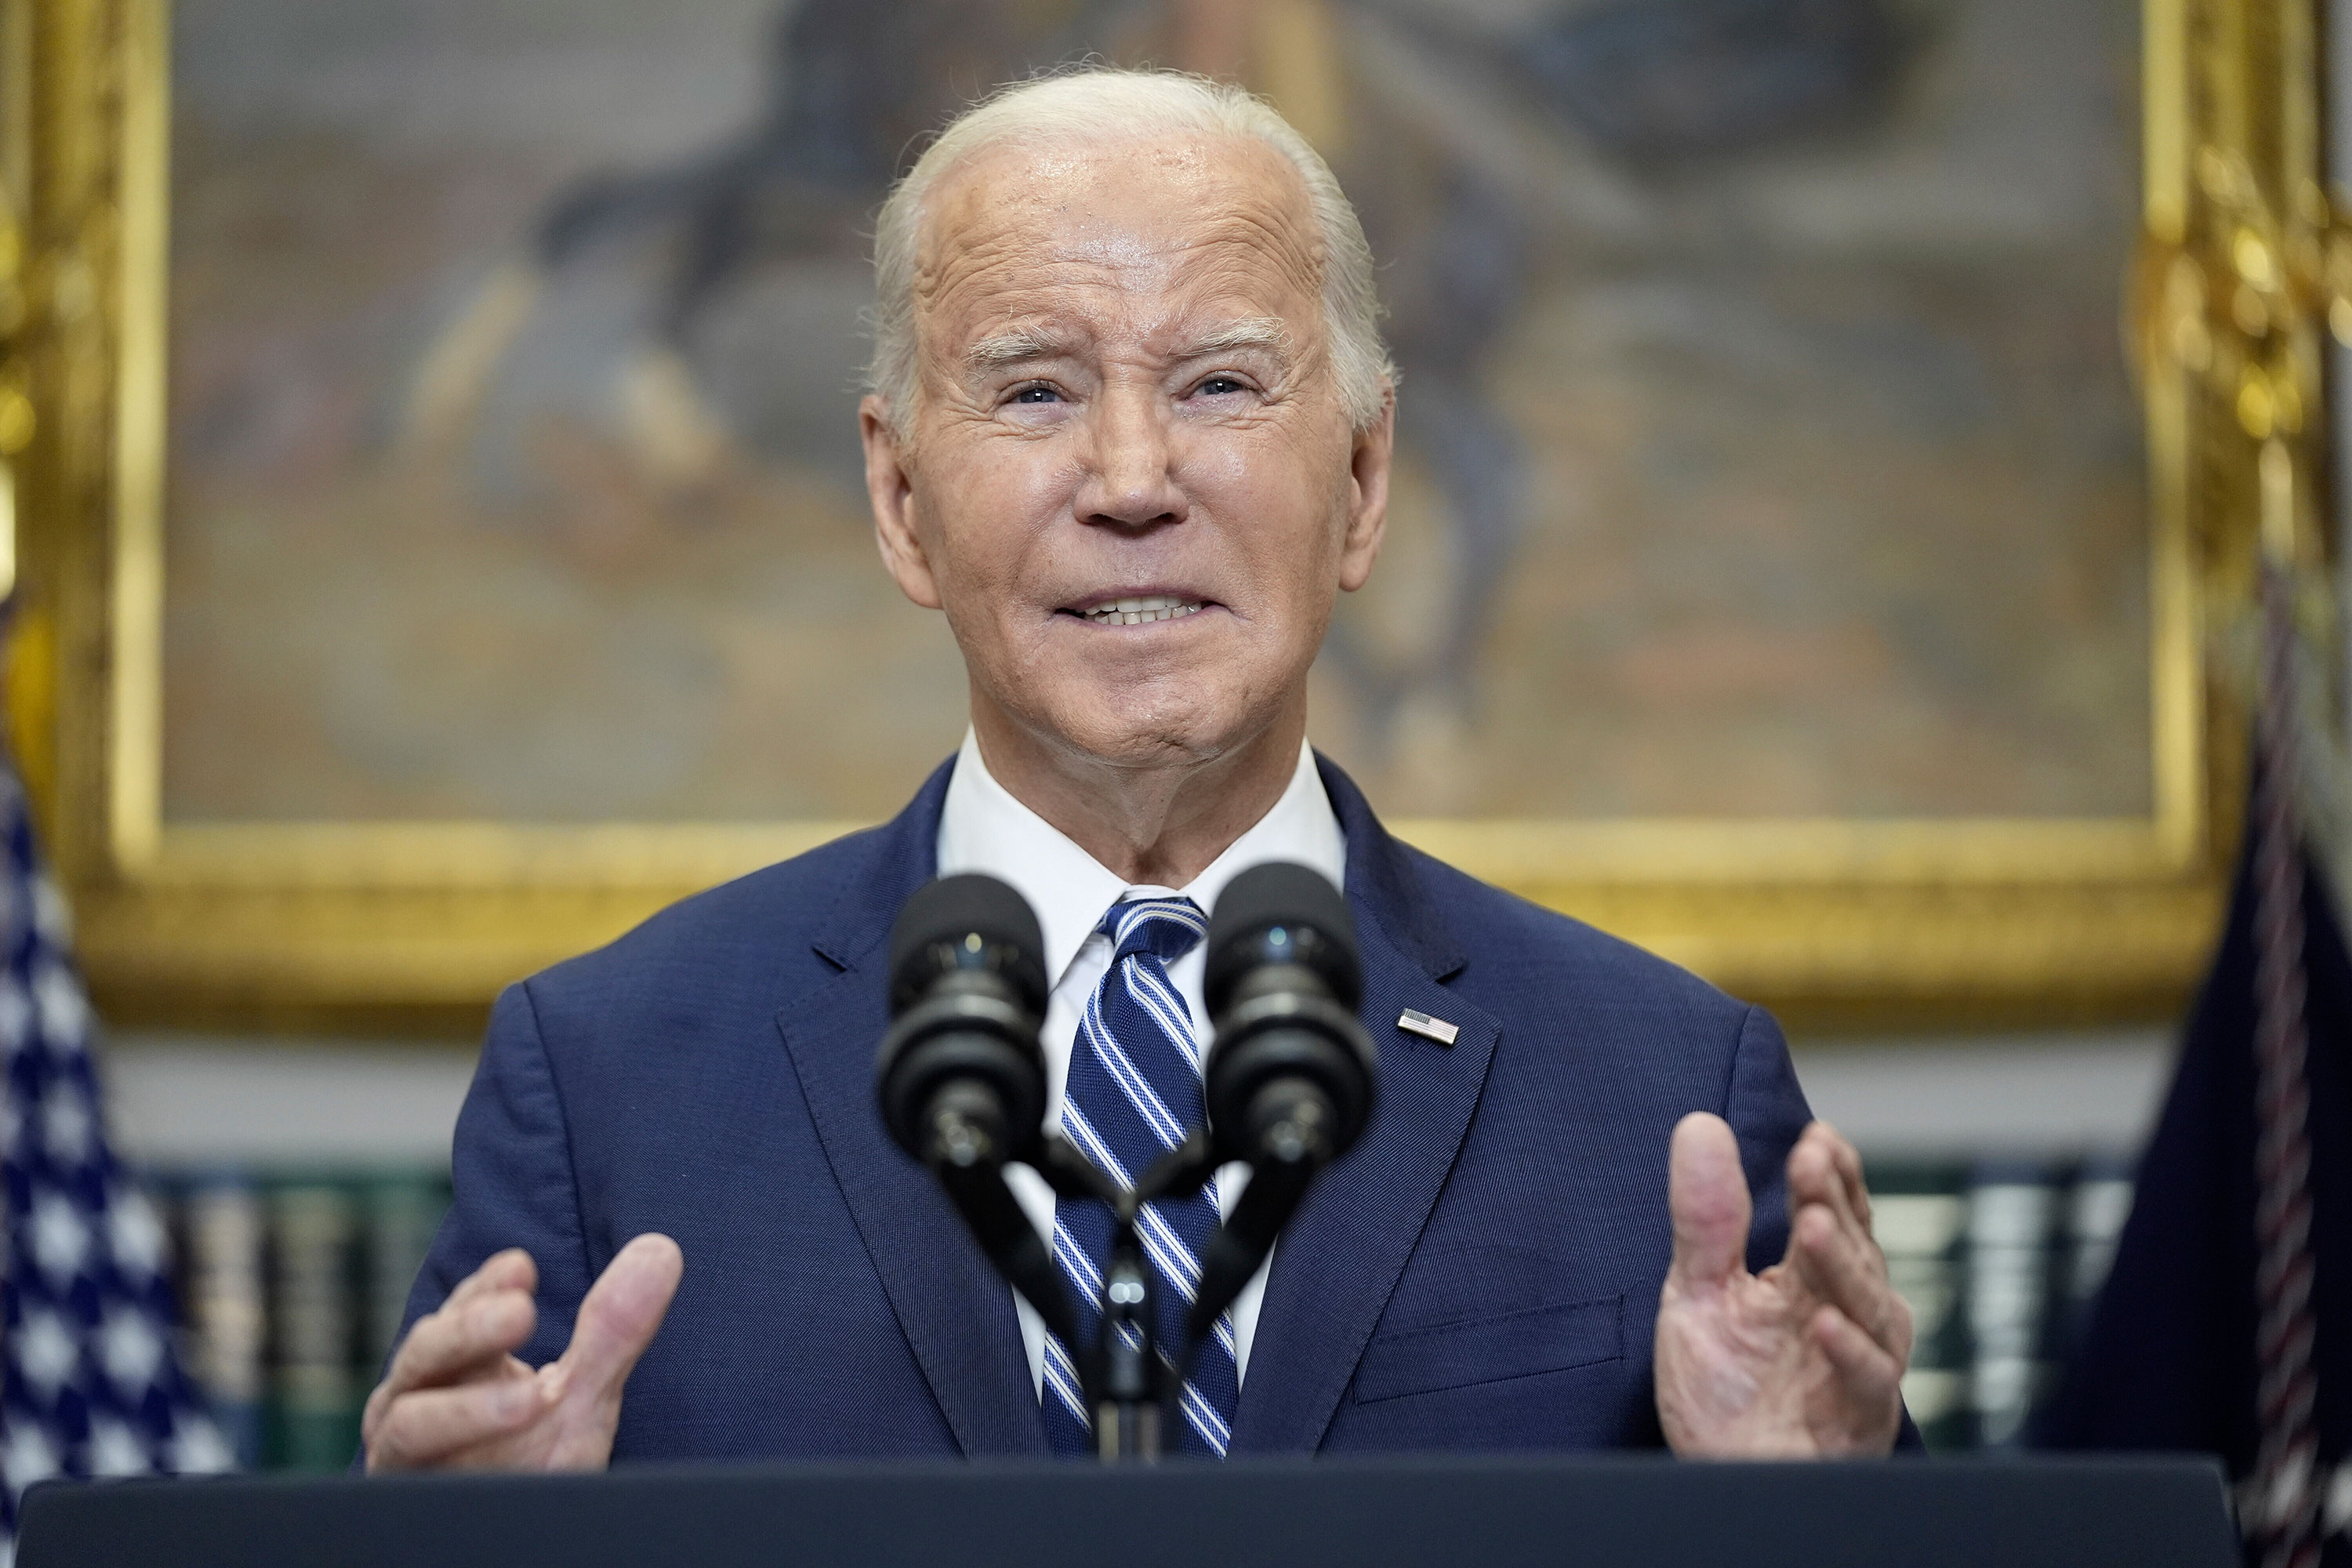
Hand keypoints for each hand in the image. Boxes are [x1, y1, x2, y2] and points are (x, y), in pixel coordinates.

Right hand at [362, 1233, 683, 1471]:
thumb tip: (662, 1251)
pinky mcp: (405, 1502)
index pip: (459, 1313)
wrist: (507, 1537)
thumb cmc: (530, 1462)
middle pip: (426, 1355)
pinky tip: (506, 1459)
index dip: (484, 1288)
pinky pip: (414, 1487)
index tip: (521, 1267)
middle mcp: (416, 1402)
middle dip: (470, 1331)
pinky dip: (457, 1469)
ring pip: (411, 1422)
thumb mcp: (580, 1398)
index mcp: (453, 1367)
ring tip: (538, 1397)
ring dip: (469, 1410)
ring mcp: (404, 1456)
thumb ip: (611, 1332)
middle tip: (521, 1312)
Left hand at [1653, 1114, 1908, 1456]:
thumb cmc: (1723, 1388)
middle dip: (1833, 1203)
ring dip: (1842, 1265)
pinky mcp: (1858, 1420)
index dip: (1829, 1175)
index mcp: (1810, 1279)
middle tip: (1812, 1160)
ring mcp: (1858, 1367)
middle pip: (1852, 1250)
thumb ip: (1706, 1218)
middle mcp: (1845, 1314)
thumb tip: (1699, 1123)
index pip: (1833, 1214)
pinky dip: (1850, 1353)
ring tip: (1814, 1226)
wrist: (1720, 1479)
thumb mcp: (1699, 1292)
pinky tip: (1823, 1323)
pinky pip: (1866, 1382)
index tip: (1813, 1136)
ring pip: (1868, 1308)